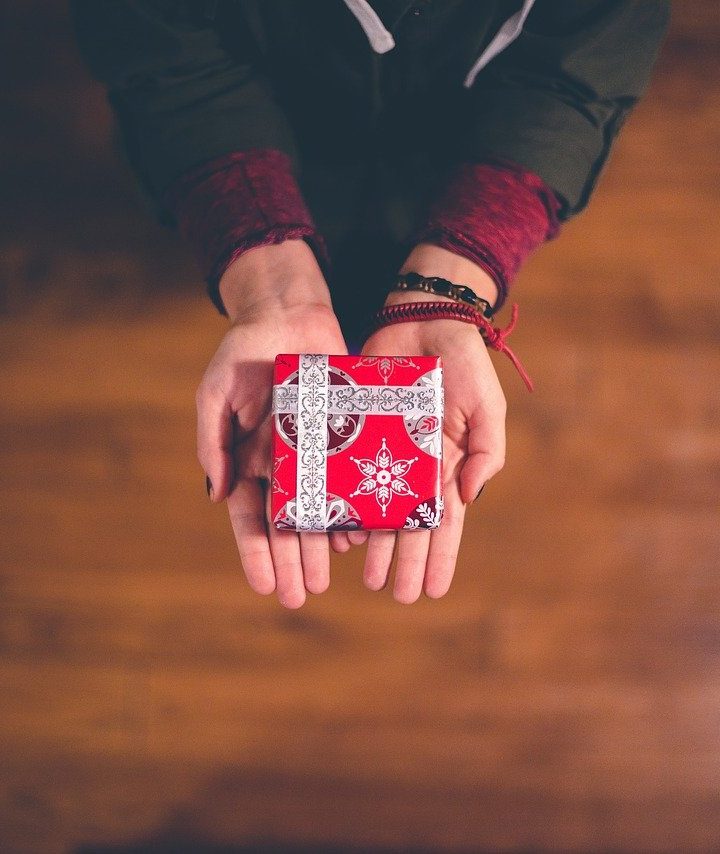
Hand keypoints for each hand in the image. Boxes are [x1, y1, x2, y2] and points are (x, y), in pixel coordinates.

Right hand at [196, 240, 347, 607]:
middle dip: (291, 561)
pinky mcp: (343, 437)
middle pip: (286, 524)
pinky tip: (357, 536)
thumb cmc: (245, 352)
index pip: (251, 517)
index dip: (256, 552)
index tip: (266, 586)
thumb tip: (217, 494)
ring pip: (318, 510)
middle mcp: (283, 465)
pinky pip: (349, 480)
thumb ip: (213, 441)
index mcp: (248, 460)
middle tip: (301, 596)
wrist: (289, 315)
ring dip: (319, 546)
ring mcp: (315, 454)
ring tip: (325, 578)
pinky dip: (351, 509)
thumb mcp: (217, 392)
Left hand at [345, 244, 506, 602]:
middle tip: (396, 594)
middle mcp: (414, 467)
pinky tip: (339, 531)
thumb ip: (486, 450)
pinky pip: (347, 474)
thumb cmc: (462, 363)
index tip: (435, 591)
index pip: (445, 522)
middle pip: (409, 525)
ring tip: (366, 576)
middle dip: (405, 561)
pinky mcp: (356, 433)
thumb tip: (469, 497)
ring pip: (377, 508)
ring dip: (374, 544)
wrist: (422, 320)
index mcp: (447, 465)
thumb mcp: (486, 406)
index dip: (441, 557)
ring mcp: (384, 452)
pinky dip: (345, 503)